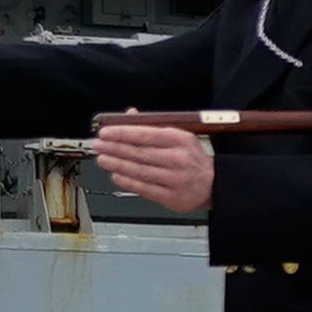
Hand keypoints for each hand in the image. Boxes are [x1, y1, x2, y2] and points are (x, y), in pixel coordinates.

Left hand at [91, 121, 217, 215]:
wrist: (214, 184)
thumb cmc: (193, 159)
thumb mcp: (179, 136)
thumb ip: (153, 126)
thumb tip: (130, 114)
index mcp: (179, 139)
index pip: (145, 134)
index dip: (122, 133)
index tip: (106, 132)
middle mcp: (177, 158)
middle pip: (139, 153)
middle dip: (114, 148)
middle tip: (98, 145)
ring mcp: (174, 179)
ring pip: (139, 171)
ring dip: (117, 164)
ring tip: (102, 159)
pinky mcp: (171, 197)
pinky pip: (144, 188)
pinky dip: (127, 182)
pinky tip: (116, 175)